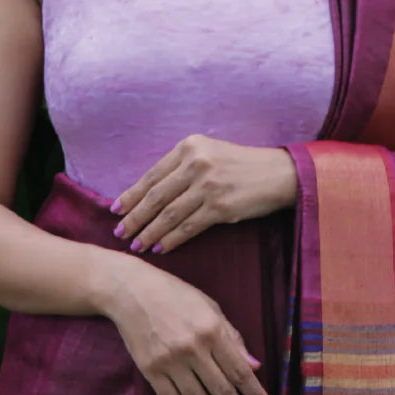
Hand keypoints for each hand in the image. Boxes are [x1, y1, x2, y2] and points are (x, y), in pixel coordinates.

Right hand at [98, 255, 273, 394]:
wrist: (130, 291)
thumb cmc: (175, 296)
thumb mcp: (210, 307)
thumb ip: (233, 338)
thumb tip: (255, 367)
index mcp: (212, 330)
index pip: (240, 371)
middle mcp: (193, 348)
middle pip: (222, 391)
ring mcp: (170, 361)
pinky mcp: (150, 370)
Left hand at [110, 136, 297, 255]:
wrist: (279, 174)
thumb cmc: (242, 166)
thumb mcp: (210, 154)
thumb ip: (183, 167)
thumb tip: (151, 193)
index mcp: (190, 146)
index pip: (153, 175)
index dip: (132, 195)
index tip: (116, 210)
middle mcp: (196, 163)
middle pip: (156, 195)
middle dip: (135, 216)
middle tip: (119, 232)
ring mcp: (208, 185)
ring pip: (169, 214)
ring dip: (150, 232)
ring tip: (136, 244)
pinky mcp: (220, 207)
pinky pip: (188, 227)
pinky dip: (171, 239)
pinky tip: (160, 247)